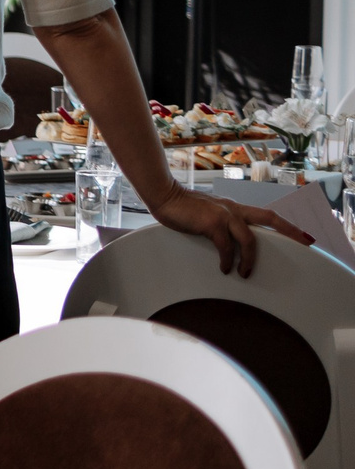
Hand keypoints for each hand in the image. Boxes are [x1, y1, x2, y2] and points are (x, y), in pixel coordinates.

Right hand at [143, 184, 311, 277]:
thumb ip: (220, 222)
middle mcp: (234, 209)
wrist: (163, 195)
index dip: (286, 226)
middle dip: (290, 231)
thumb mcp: (207, 213)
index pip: (266, 215)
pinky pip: (225, 247)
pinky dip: (227, 260)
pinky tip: (224, 268)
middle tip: (305, 243)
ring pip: (249, 239)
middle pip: (269, 219)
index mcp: (234, 208)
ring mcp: (224, 215)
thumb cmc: (181, 206)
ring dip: (250, 259)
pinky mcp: (211, 224)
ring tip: (245, 272)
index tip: (303, 236)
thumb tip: (226, 238)